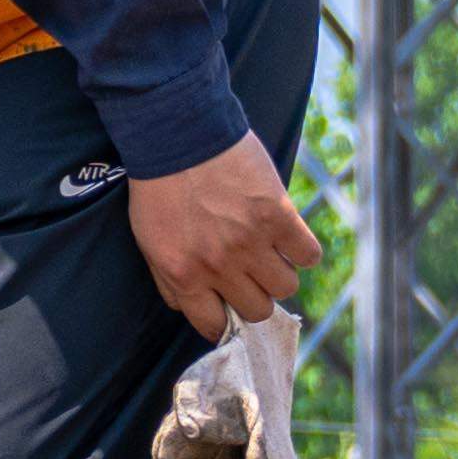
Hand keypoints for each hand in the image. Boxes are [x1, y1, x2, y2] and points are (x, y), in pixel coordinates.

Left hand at [125, 140, 322, 339]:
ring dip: (280, 272)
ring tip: (269, 250)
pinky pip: (308, 255)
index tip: (231, 308)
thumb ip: (169, 280)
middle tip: (250, 272)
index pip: (214, 325)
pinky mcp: (278, 216)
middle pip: (257, 310)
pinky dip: (303, 250)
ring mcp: (251, 242)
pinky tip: (288, 235)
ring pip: (286, 288)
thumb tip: (191, 307)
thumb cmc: (159, 185)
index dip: (226, 321)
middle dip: (254, 295)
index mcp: (184, 274)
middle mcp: (219, 266)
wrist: (179, 133)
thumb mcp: (149, 241)